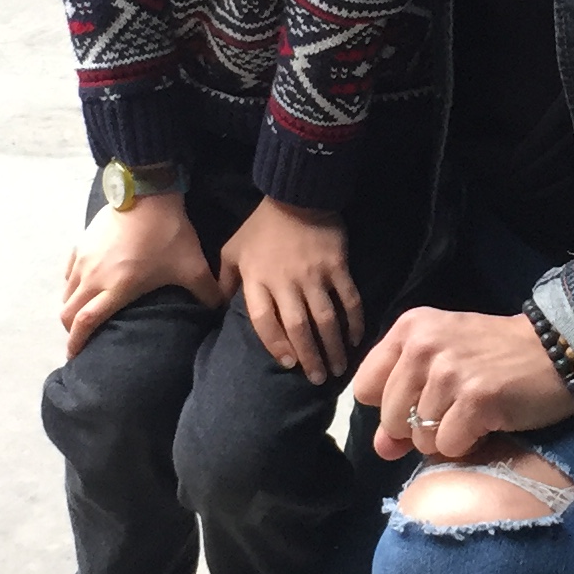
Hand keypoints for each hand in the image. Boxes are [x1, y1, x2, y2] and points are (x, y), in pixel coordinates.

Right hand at [59, 192, 220, 355]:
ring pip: (66, 293)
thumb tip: (219, 312)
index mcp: (116, 288)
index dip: (76, 343)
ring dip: (71, 307)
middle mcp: (93, 277)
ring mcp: (84, 259)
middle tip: (82, 338)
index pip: (85, 322)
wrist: (149, 193)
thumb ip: (206, 293)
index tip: (74, 358)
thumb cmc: (169, 233)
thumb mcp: (192, 266)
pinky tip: (85, 285)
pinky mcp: (82, 243)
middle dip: (71, 330)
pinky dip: (72, 285)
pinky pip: (69, 272)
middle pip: (67, 312)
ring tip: (84, 313)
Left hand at [218, 197, 363, 385]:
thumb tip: (217, 310)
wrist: (296, 194)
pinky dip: (354, 321)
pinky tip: (357, 339)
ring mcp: (314, 275)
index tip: (288, 364)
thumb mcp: (233, 250)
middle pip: (297, 327)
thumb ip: (223, 281)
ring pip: (325, 319)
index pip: (264, 321)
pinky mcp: (337, 266)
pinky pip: (348, 299)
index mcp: (258, 280)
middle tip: (317, 379)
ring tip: (338, 369)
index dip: (276, 345)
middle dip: (309, 357)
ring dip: (332, 347)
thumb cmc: (261, 226)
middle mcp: (286, 282)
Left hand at [356, 308, 573, 460]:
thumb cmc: (496, 357)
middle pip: (390, 419)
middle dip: (420, 427)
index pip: (364, 389)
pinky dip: (469, 444)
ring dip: (448, 436)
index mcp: (409, 329)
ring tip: (475, 411)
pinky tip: (488, 421)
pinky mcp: (475, 398)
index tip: (422, 398)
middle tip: (456, 406)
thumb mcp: (442, 367)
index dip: (391, 405)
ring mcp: (448, 371)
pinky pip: (449, 447)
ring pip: (420, 437)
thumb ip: (404, 402)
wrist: (557, 350)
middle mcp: (422, 345)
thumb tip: (381, 448)